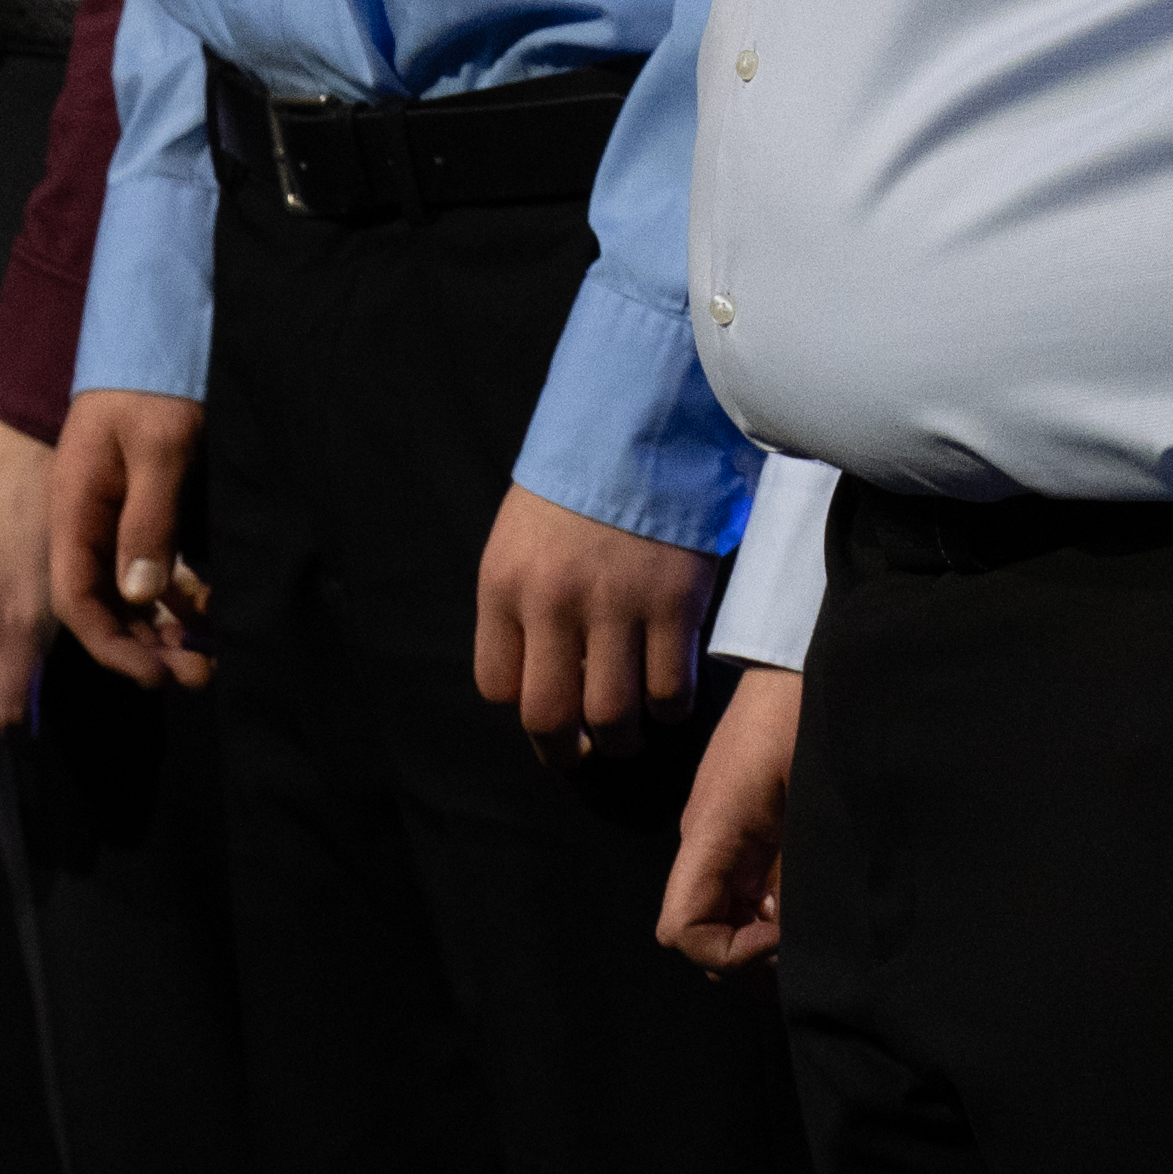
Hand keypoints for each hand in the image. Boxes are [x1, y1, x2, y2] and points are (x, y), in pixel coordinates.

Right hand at [43, 390, 214, 688]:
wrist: (164, 330)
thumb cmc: (155, 384)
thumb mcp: (159, 447)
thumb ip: (149, 518)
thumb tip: (140, 594)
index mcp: (74, 508)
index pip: (77, 597)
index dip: (111, 643)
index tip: (153, 674)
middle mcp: (91, 522)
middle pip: (107, 603)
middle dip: (147, 647)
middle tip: (198, 675)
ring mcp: (119, 517)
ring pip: (135, 592)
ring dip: (167, 628)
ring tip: (209, 659)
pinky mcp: (149, 509)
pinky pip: (158, 566)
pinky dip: (181, 593)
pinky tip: (211, 610)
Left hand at [471, 485, 720, 748]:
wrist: (643, 421)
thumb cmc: (579, 482)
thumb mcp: (521, 536)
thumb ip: (521, 603)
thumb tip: (546, 678)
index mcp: (504, 583)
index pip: (497, 685)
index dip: (524, 711)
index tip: (549, 713)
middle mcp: (553, 602)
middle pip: (548, 716)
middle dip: (567, 752)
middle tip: (586, 752)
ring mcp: (617, 604)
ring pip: (613, 715)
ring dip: (623, 740)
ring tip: (631, 734)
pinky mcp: (675, 602)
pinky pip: (671, 690)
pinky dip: (671, 710)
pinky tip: (670, 698)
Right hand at [652, 660, 797, 970]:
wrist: (810, 657)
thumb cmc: (811, 712)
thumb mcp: (812, 793)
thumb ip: (799, 869)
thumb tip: (796, 937)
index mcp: (713, 834)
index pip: (684, 930)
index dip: (732, 956)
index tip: (785, 936)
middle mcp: (708, 845)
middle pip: (707, 937)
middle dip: (756, 960)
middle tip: (814, 941)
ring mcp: (727, 839)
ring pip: (731, 920)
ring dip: (771, 938)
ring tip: (821, 918)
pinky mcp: (750, 829)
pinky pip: (750, 893)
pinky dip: (779, 912)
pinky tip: (818, 892)